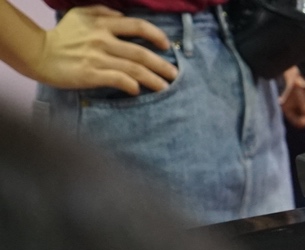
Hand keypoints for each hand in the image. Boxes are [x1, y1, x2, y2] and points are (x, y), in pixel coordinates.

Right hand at [32, 6, 176, 93]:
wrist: (37, 53)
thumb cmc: (61, 35)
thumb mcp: (79, 15)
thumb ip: (102, 12)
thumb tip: (122, 15)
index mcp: (102, 23)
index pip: (137, 26)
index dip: (157, 36)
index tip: (167, 46)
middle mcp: (102, 39)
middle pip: (141, 53)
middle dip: (162, 65)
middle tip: (174, 74)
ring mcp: (97, 57)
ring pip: (134, 69)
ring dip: (153, 79)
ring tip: (164, 87)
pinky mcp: (91, 74)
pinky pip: (119, 80)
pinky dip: (132, 86)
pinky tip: (137, 90)